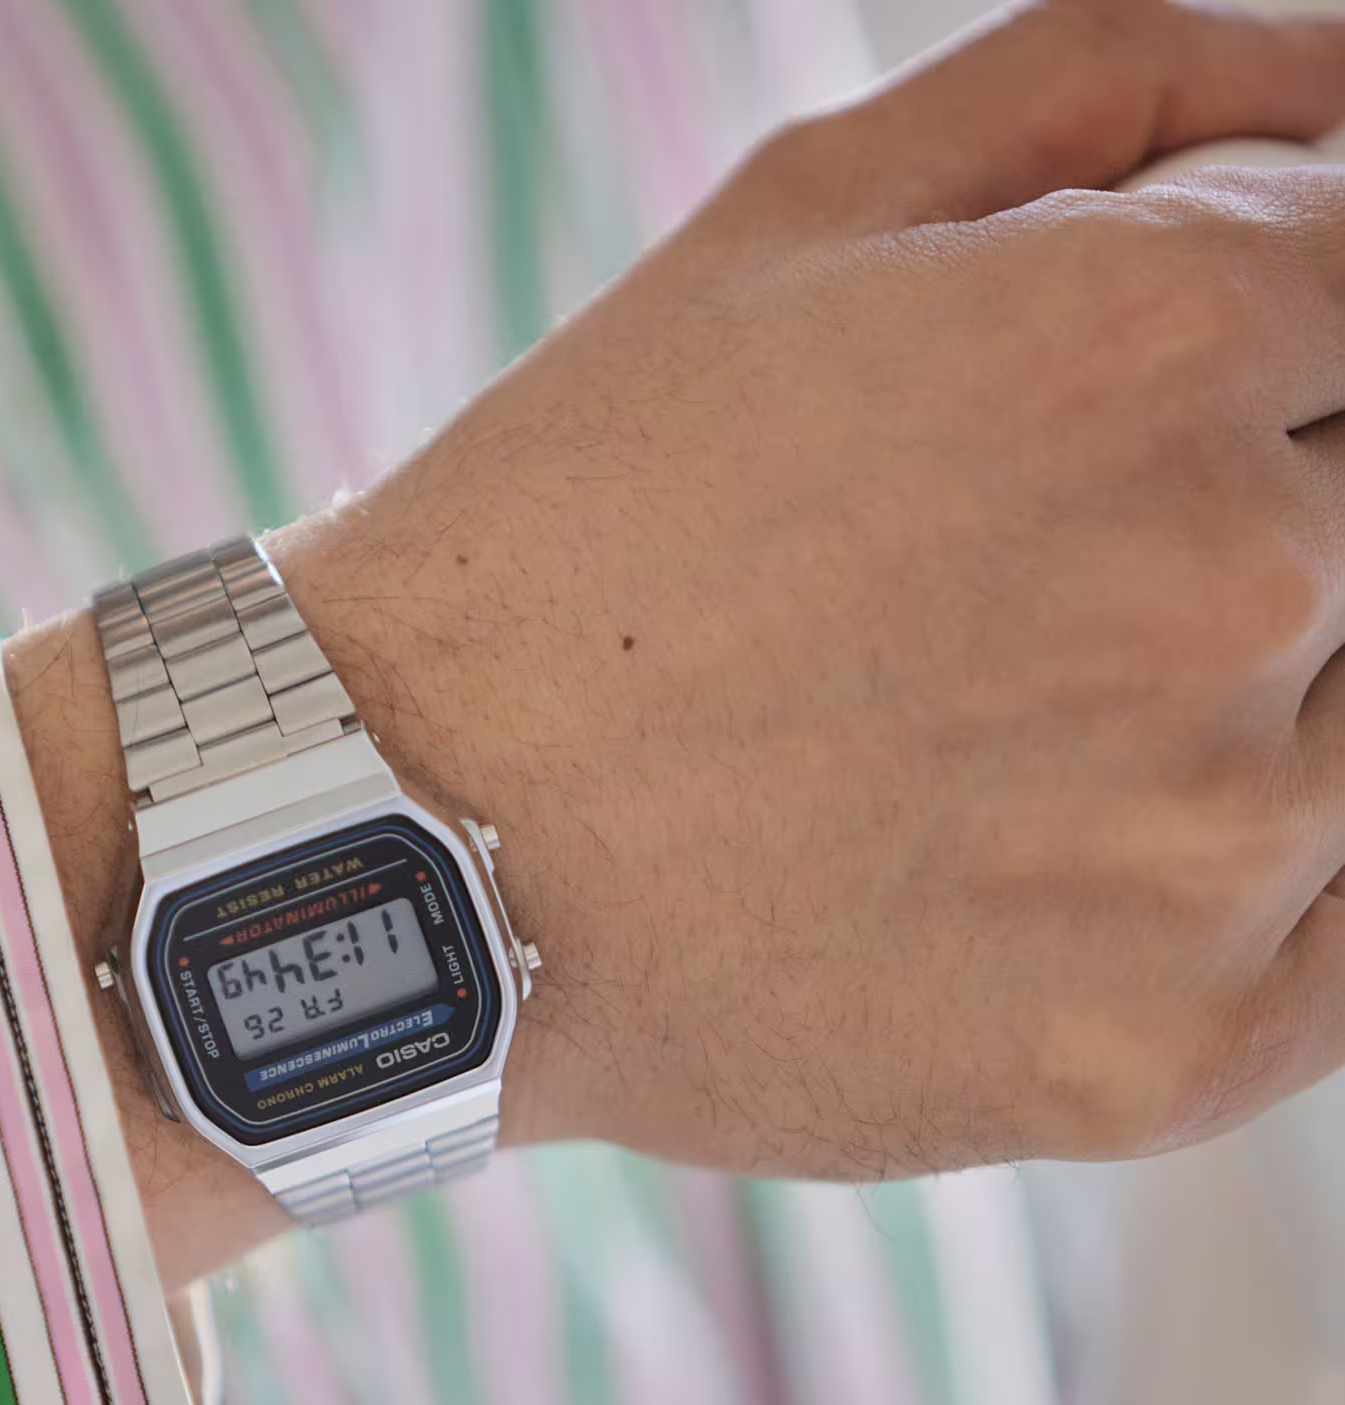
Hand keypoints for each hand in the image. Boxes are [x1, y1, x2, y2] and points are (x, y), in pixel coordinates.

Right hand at [269, 0, 1344, 1181]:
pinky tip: (1060, 874)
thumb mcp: (795, 215)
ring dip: (1221, 720)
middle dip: (1216, 532)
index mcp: (1147, 345)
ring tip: (983, 751)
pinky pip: (1343, 949)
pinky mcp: (1167, 1052)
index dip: (1242, 357)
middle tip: (995, 614)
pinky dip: (1237, 898)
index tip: (1100, 445)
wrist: (410, 848)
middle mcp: (1219, 587)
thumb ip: (1119, 81)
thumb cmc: (578, 530)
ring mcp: (1204, 846)